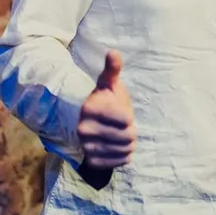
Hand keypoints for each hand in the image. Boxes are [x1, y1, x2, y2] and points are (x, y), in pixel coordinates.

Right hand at [77, 51, 135, 168]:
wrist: (88, 121)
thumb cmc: (104, 99)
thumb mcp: (108, 83)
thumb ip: (112, 69)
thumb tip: (113, 52)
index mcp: (90, 109)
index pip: (126, 119)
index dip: (128, 115)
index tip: (120, 111)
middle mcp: (84, 129)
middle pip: (128, 136)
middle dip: (131, 130)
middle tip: (122, 125)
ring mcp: (87, 146)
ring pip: (126, 150)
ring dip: (129, 143)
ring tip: (120, 134)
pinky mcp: (92, 160)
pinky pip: (120, 162)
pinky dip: (123, 155)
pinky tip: (116, 146)